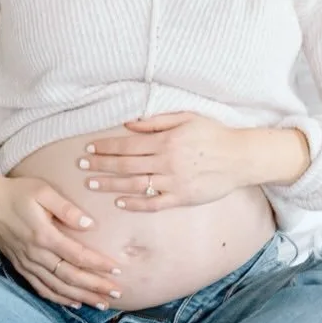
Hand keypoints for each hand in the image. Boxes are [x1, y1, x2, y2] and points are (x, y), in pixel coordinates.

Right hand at [0, 175, 124, 308]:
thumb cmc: (18, 192)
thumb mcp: (43, 191)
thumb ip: (67, 208)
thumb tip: (90, 224)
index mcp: (43, 235)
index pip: (77, 255)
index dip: (98, 265)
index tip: (117, 270)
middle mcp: (35, 254)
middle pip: (70, 277)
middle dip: (95, 287)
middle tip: (117, 293)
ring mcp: (27, 263)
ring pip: (57, 288)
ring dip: (81, 297)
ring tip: (102, 302)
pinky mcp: (21, 267)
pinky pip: (41, 289)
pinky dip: (58, 299)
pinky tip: (74, 303)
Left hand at [78, 111, 242, 213]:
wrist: (240, 158)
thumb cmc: (213, 134)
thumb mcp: (186, 118)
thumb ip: (156, 120)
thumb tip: (129, 123)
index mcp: (166, 140)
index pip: (127, 144)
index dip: (106, 147)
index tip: (89, 149)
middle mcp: (166, 162)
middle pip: (126, 165)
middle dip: (101, 165)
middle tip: (81, 167)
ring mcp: (174, 182)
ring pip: (135, 185)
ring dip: (111, 185)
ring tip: (92, 184)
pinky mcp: (182, 198)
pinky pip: (154, 204)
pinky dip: (135, 204)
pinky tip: (120, 202)